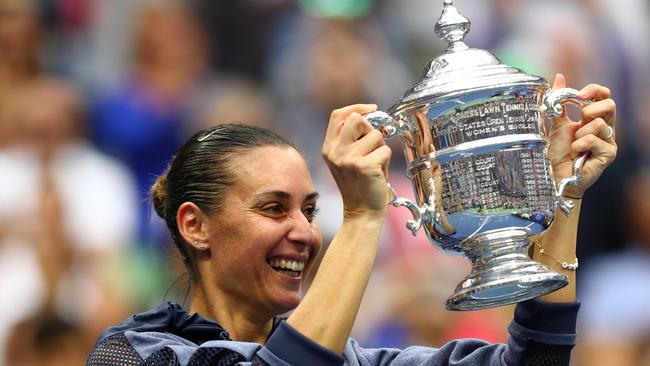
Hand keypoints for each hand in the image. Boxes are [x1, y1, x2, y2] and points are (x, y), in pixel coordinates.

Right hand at [321, 104, 391, 217]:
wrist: (361, 213)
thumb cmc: (359, 185)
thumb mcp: (346, 159)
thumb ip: (351, 138)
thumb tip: (371, 115)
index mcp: (328, 148)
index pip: (338, 115)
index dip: (356, 107)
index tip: (372, 109)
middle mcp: (335, 151)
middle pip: (357, 119)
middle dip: (372, 128)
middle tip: (374, 145)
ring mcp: (348, 159)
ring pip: (376, 135)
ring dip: (381, 149)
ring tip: (375, 164)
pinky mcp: (364, 166)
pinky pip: (385, 151)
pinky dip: (386, 162)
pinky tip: (378, 174)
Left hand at [546, 74, 616, 198]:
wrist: (555, 174)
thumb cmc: (558, 152)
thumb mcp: (557, 123)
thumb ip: (560, 102)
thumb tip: (559, 76)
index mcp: (595, 118)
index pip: (604, 95)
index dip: (594, 90)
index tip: (578, 95)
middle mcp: (605, 128)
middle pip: (610, 104)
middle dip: (589, 110)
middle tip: (578, 123)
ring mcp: (609, 141)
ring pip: (600, 123)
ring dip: (580, 133)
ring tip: (574, 145)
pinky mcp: (609, 154)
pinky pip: (594, 139)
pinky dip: (580, 145)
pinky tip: (577, 153)